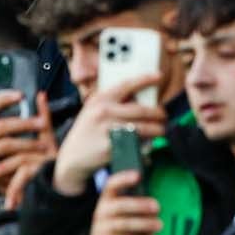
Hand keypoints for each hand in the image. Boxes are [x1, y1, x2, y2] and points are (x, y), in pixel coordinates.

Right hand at [52, 74, 166, 194]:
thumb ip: (113, 102)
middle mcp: (103, 112)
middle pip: (140, 109)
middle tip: (164, 116)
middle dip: (158, 113)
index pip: (126, 85)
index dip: (145, 79)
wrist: (71, 158)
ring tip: (161, 129)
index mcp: (100, 99)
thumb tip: (142, 96)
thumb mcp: (94, 110)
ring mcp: (106, 130)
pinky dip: (145, 142)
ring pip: (142, 127)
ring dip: (157, 129)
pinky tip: (148, 142)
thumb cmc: (88, 131)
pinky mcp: (109, 148)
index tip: (160, 76)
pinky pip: (135, 143)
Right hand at [84, 171, 162, 234]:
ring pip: (126, 224)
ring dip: (145, 224)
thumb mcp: (120, 214)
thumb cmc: (117, 228)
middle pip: (121, 205)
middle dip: (140, 205)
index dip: (123, 179)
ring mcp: (103, 229)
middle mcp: (102, 212)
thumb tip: (154, 204)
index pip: (111, 185)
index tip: (138, 175)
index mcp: (107, 200)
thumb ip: (133, 205)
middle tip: (158, 207)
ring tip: (160, 225)